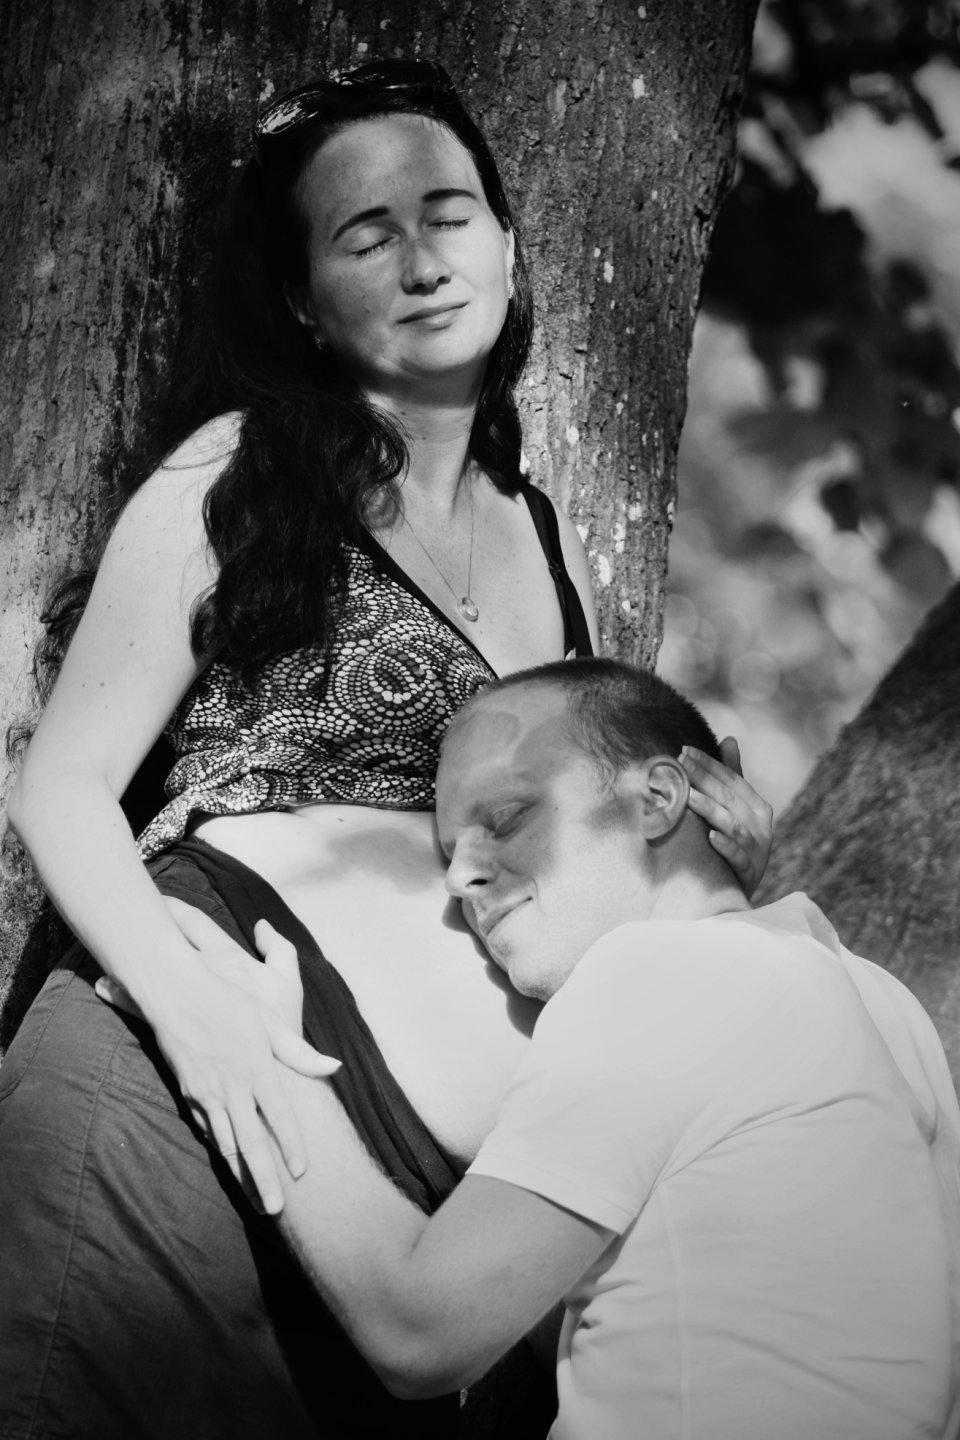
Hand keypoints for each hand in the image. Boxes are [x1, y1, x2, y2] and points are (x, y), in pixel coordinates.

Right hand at [95, 902, 338, 1213]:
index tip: (302, 1173)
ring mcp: (207, 1094)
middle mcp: (232, 1088)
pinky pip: (207, 1127)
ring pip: (225, 1143)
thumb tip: (334, 1066)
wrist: (173, 993)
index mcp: (257, 1070)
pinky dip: (219, 1147)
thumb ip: (299, 1052)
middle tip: (275, 1210)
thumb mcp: (269, 1021)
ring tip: (254, 1198)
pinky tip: (228, 1159)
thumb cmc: (227, 1001)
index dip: (291, 1147)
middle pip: (250, 1144)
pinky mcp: (189, 1093)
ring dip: (240, 1173)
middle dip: (263, 1180)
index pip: (279, 1117)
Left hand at [679, 737, 773, 897]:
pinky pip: (739, 858)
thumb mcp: (736, 809)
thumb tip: (730, 738)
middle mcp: (761, 826)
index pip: (732, 779)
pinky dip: (726, 847)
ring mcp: (757, 850)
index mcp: (758, 806)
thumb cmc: (735, 843)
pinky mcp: (750, 873)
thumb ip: (733, 776)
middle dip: (703, 779)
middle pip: (729, 798)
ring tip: (687, 796)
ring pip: (733, 825)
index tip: (684, 751)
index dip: (709, 764)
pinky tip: (710, 836)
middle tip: (679, 765)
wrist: (736, 892)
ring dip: (710, 809)